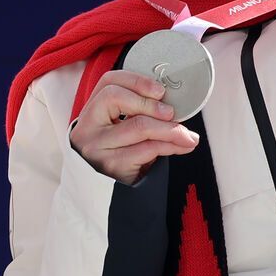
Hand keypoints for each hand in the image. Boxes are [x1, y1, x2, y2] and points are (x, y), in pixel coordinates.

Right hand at [69, 69, 199, 184]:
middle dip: (152, 104)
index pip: (108, 82)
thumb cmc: (118, 155)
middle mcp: (88, 127)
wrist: (106, 193)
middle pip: (118, 99)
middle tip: (173, 113)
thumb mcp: (120, 130)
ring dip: (170, 128)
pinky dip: (170, 146)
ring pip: (139, 126)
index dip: (136, 81)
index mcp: (90, 111)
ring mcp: (98, 148)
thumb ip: (138, 112)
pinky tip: (182, 146)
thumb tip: (172, 104)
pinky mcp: (113, 166)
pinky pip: (147, 149)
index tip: (160, 90)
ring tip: (188, 135)